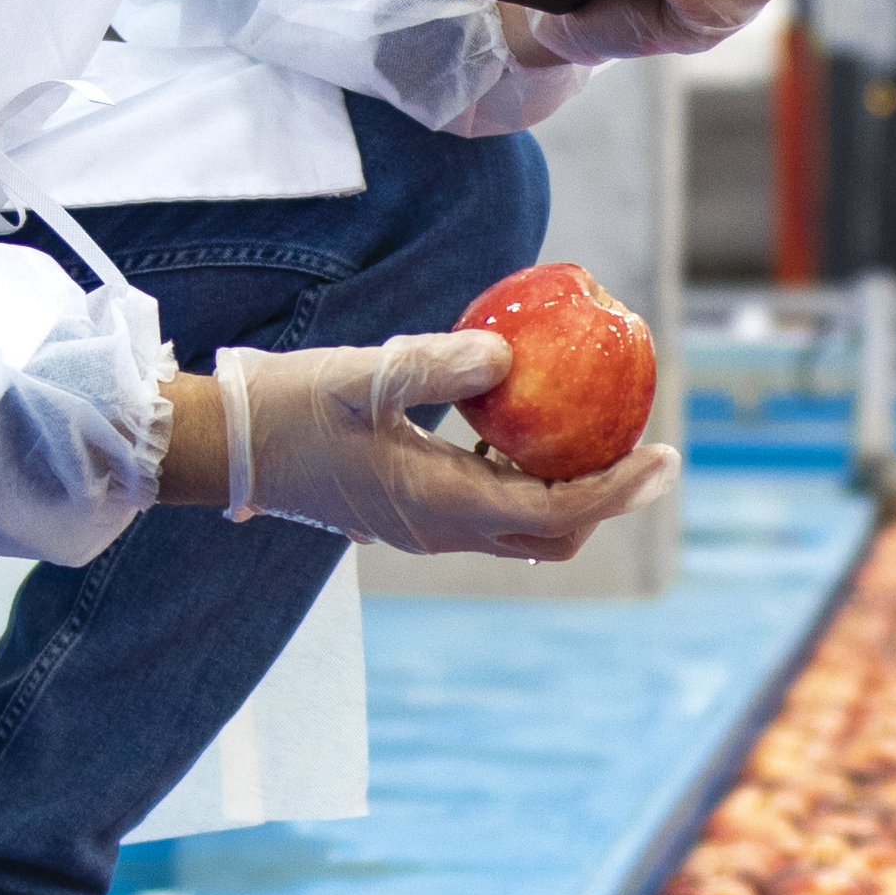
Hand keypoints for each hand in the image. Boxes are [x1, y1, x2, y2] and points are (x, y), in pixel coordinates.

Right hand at [205, 329, 669, 562]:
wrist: (230, 445)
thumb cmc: (292, 405)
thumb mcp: (364, 376)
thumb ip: (437, 365)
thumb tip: (509, 357)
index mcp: (439, 505)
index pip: (553, 511)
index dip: (616, 490)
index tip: (665, 458)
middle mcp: (441, 529)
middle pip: (552, 537)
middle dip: (608, 502)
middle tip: (649, 452)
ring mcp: (426, 526)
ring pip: (524, 531)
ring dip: (571, 495)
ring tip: (604, 437)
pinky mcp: (413, 512)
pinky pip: (493, 509)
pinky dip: (529, 481)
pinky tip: (533, 430)